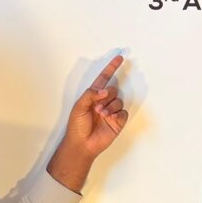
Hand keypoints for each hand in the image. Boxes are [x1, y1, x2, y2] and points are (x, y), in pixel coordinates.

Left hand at [48, 55, 128, 189]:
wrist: (82, 144)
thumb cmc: (77, 126)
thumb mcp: (79, 106)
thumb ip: (91, 94)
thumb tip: (105, 90)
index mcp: (93, 96)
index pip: (104, 78)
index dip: (111, 68)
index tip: (119, 58)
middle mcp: (104, 102)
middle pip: (113, 90)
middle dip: (106, 98)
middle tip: (97, 108)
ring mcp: (111, 112)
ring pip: (119, 101)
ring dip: (110, 108)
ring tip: (102, 116)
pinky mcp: (118, 122)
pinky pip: (123, 113)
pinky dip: (118, 115)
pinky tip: (110, 120)